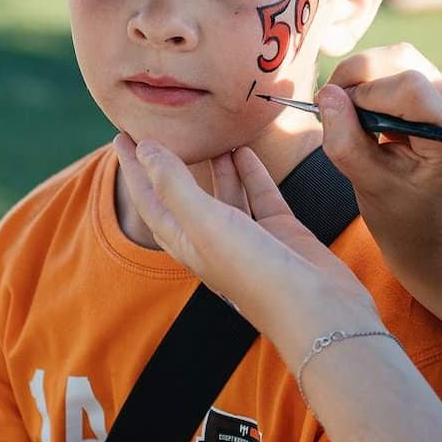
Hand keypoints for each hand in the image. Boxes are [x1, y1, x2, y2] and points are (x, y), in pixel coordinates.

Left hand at [114, 135, 381, 368]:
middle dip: (170, 164)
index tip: (122, 137)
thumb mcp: (207, 224)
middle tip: (159, 130)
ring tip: (209, 134)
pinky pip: (260, 196)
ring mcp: (248, 239)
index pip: (150, 200)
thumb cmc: (257, 274)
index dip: (135, 170)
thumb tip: (145, 149)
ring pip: (225, 194)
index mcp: (188, 244)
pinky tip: (246, 150)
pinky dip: (252, 174)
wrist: (318, 311)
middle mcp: (214, 242)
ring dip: (216, 166)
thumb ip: (175, 185)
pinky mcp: (280, 233)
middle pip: (183, 196)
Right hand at [319, 44, 441, 278]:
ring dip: (364, 78)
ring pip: (401, 58)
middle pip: (404, 60)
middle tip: (333, 108)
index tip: (337, 114)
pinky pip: (402, 70)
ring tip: (349, 114)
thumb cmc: (402, 221)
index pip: (409, 87)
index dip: (364, 92)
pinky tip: (365, 117)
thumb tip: (327, 93)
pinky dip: (374, 84)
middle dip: (358, 76)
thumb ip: (345, 140)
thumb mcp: (367, 185)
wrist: (435, 238)